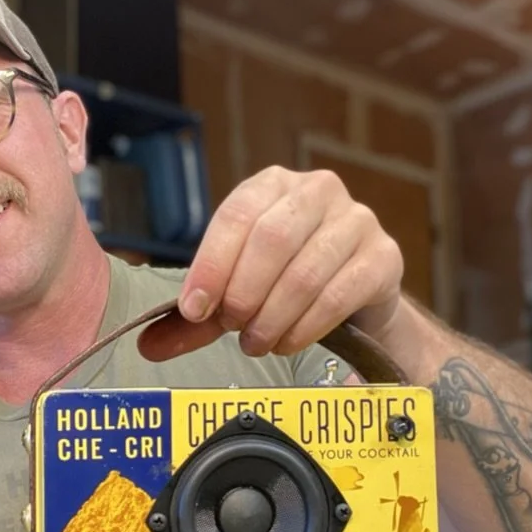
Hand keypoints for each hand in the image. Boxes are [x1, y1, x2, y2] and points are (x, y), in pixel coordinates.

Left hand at [138, 167, 403, 362]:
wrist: (357, 295)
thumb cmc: (286, 282)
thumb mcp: (236, 293)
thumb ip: (195, 317)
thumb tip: (147, 347)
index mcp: (272, 185)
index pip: (236, 215)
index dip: (211, 265)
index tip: (194, 309)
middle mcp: (317, 191)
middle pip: (272, 238)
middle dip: (245, 292)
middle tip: (232, 327)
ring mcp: (357, 220)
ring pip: (306, 270)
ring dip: (274, 316)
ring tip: (257, 343)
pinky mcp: (384, 256)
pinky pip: (341, 293)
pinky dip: (306, 326)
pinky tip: (288, 343)